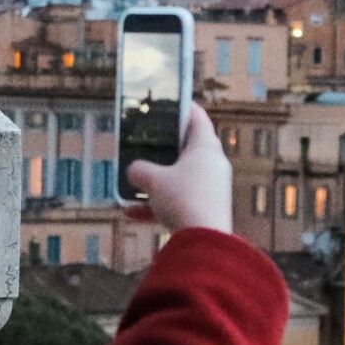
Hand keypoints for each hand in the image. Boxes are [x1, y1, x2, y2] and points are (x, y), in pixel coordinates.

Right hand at [124, 102, 231, 236]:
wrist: (203, 242)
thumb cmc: (182, 198)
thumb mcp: (153, 181)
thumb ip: (140, 171)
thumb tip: (134, 171)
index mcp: (205, 148)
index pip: (197, 118)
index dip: (183, 108)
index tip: (169, 103)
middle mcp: (212, 165)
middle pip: (188, 150)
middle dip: (165, 150)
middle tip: (146, 144)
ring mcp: (211, 189)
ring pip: (181, 179)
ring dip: (157, 183)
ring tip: (133, 186)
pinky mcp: (207, 211)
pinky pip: (179, 202)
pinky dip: (159, 206)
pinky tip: (132, 215)